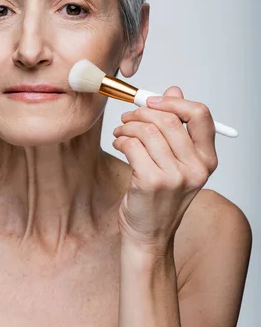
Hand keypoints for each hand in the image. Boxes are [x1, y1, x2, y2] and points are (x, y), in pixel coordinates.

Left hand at [112, 86, 217, 256]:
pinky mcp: (151, 182)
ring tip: (121, 132)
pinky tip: (118, 144)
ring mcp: (175, 176)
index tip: (154, 102)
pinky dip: (121, 139)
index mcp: (207, 159)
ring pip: (147, 131)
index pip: (201, 115)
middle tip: (129, 116)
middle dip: (142, 112)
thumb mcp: (176, 163)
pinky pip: (132, 145)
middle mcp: (195, 168)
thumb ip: (177, 128)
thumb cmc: (160, 198)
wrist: (149, 235)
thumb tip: (173, 91)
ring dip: (128, 126)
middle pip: (169, 119)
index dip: (175, 102)